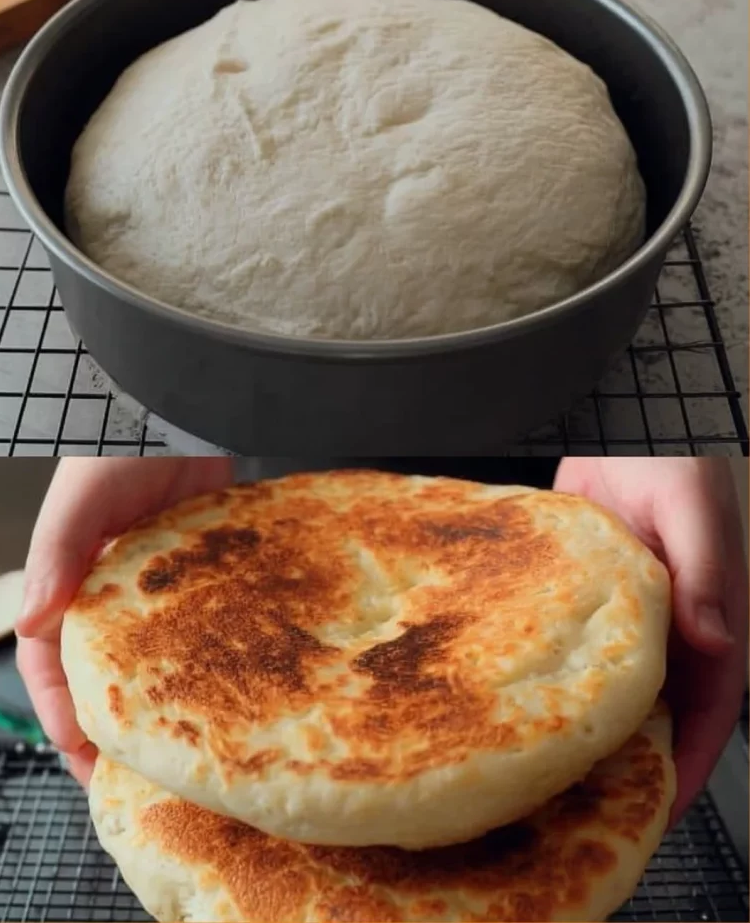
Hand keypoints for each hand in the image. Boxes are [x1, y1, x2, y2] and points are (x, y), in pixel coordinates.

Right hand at [16, 456, 233, 787]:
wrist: (191, 410)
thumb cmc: (129, 442)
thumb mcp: (84, 494)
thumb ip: (58, 552)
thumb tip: (34, 619)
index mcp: (70, 575)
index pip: (50, 657)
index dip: (60, 708)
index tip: (80, 752)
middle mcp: (109, 585)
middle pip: (97, 666)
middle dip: (103, 720)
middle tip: (124, 773)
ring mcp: (156, 583)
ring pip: (146, 655)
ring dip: (149, 701)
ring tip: (168, 748)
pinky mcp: (199, 572)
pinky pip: (194, 626)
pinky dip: (195, 661)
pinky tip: (217, 690)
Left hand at [554, 456, 747, 827]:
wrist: (623, 424)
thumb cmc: (673, 460)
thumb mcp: (693, 511)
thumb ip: (706, 574)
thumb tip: (716, 640)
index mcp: (706, 623)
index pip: (706, 714)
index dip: (684, 767)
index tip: (653, 814)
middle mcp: (667, 631)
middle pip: (655, 713)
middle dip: (629, 763)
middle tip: (584, 809)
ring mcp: (625, 618)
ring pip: (612, 688)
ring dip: (589, 728)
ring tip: (544, 772)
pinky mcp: (585, 599)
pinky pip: (576, 648)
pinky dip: (559, 678)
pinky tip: (523, 702)